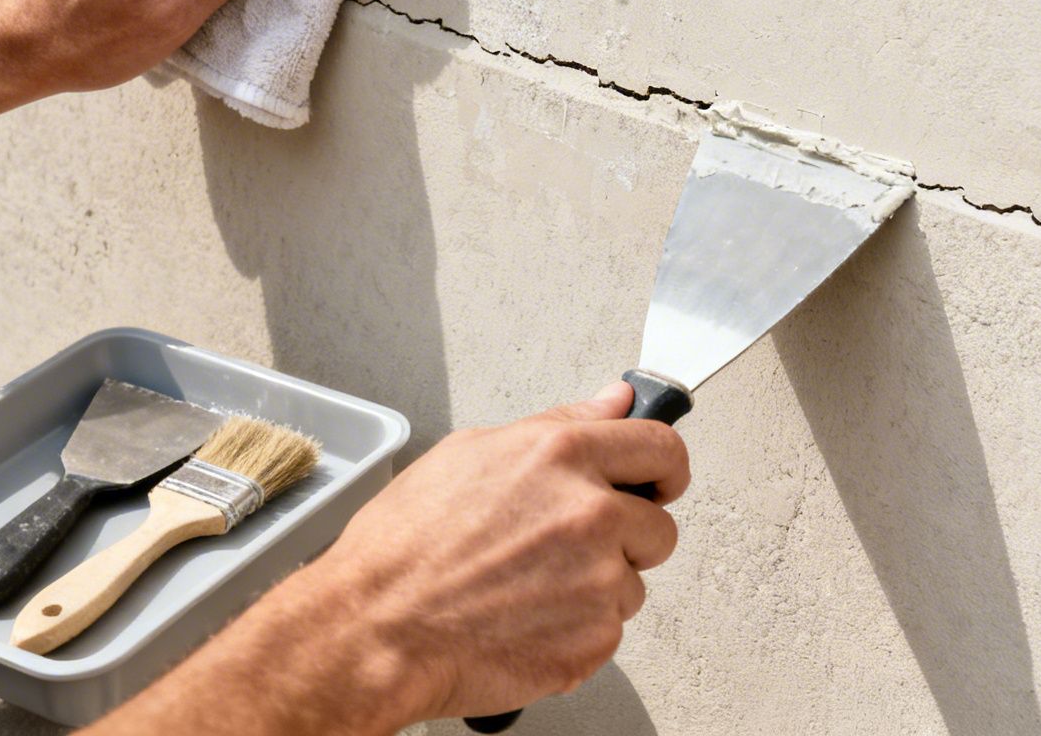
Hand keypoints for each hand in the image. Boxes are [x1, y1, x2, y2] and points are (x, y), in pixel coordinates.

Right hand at [307, 382, 689, 723]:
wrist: (375, 629)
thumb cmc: (405, 546)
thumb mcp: (471, 452)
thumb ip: (559, 423)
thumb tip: (614, 402)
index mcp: (564, 456)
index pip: (662, 449)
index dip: (665, 467)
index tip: (660, 479)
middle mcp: (591, 515)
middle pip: (659, 525)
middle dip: (627, 536)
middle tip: (573, 547)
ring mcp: (597, 581)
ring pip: (633, 582)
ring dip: (598, 587)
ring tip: (531, 587)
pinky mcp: (593, 639)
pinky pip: (610, 630)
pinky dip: (578, 630)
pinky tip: (527, 619)